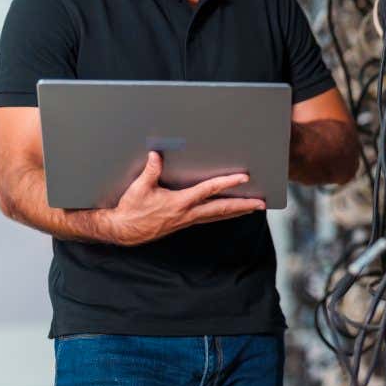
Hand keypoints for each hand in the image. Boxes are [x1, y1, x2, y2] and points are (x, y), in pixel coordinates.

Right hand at [102, 151, 264, 246]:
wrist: (123, 231)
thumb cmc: (131, 210)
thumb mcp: (139, 188)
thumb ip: (150, 170)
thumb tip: (156, 154)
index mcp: (179, 203)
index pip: (208, 190)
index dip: (227, 183)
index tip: (243, 178)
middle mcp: (188, 213)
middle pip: (222, 209)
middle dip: (243, 205)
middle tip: (261, 203)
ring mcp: (188, 220)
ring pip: (218, 216)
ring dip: (237, 211)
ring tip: (254, 208)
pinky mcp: (185, 223)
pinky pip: (210, 218)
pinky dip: (223, 215)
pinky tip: (231, 212)